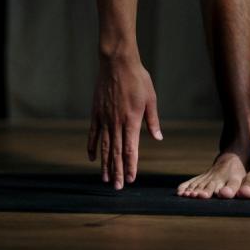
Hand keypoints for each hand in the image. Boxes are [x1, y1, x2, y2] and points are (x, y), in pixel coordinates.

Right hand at [87, 54, 162, 188]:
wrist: (117, 63)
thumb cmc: (137, 79)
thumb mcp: (151, 99)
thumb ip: (152, 120)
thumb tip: (157, 137)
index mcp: (131, 120)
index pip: (131, 149)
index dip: (131, 166)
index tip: (130, 179)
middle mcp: (116, 123)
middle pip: (116, 152)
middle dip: (117, 171)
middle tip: (117, 187)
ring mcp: (104, 118)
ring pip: (104, 146)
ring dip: (105, 164)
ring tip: (105, 178)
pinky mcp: (96, 113)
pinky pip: (93, 133)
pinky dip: (92, 146)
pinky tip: (92, 158)